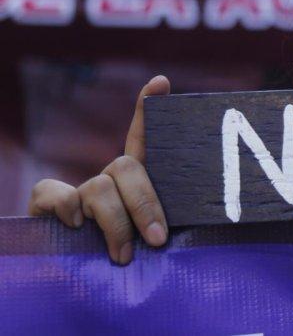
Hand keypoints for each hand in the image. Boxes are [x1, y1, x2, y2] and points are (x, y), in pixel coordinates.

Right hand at [28, 76, 170, 263]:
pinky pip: (55, 194)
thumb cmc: (127, 260)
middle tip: (157, 239)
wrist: (76, 280)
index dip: (148, 110)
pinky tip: (75, 227)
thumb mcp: (149, 240)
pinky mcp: (46, 204)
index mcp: (136, 184)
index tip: (160, 83)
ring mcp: (77, 190)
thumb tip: (175, 231)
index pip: (144, 140)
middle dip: (144, 203)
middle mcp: (107, 180)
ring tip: (123, 255)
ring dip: (115, 223)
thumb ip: (159, 226)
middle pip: (127, 166)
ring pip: (99, 187)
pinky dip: (66, 210)